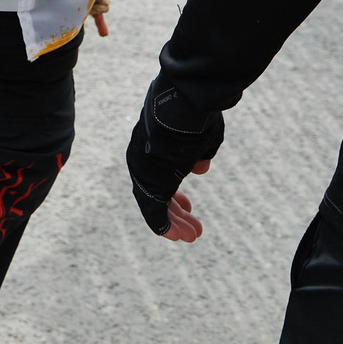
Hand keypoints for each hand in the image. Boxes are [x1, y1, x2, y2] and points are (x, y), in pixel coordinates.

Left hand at [126, 83, 224, 243]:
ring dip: (173, 222)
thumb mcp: (200, 136)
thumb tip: (200, 166)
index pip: (161, 174)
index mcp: (153, 144)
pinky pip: (152, 210)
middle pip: (158, 191)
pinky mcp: (146, 183)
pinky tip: (174, 235)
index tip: (187, 205)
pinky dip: (163, 224)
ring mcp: (142, 170)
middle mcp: (143, 158)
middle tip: (194, 228)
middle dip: (176, 211)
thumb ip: (198, 153)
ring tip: (192, 236)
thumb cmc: (194, 115)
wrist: (182, 108)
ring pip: (156, 203)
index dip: (174, 192)